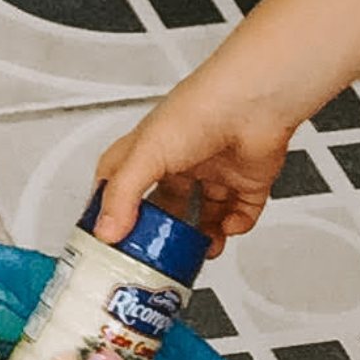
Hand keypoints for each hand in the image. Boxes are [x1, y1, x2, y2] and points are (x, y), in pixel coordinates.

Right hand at [91, 76, 301, 253]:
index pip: (122, 182)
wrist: (253, 103)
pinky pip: (242, 213)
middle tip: (157, 255)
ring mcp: (215, 172)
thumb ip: (123, 195)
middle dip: (163, 234)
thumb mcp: (146, 154)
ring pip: (205, 215)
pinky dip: (236, 225)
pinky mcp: (246, 181)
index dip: (114, 207)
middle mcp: (182, 161)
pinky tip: (227, 228)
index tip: (110, 236)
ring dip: (202, 238)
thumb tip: (106, 231)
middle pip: (167, 207)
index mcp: (150, 150)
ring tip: (198, 251)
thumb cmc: (198, 109)